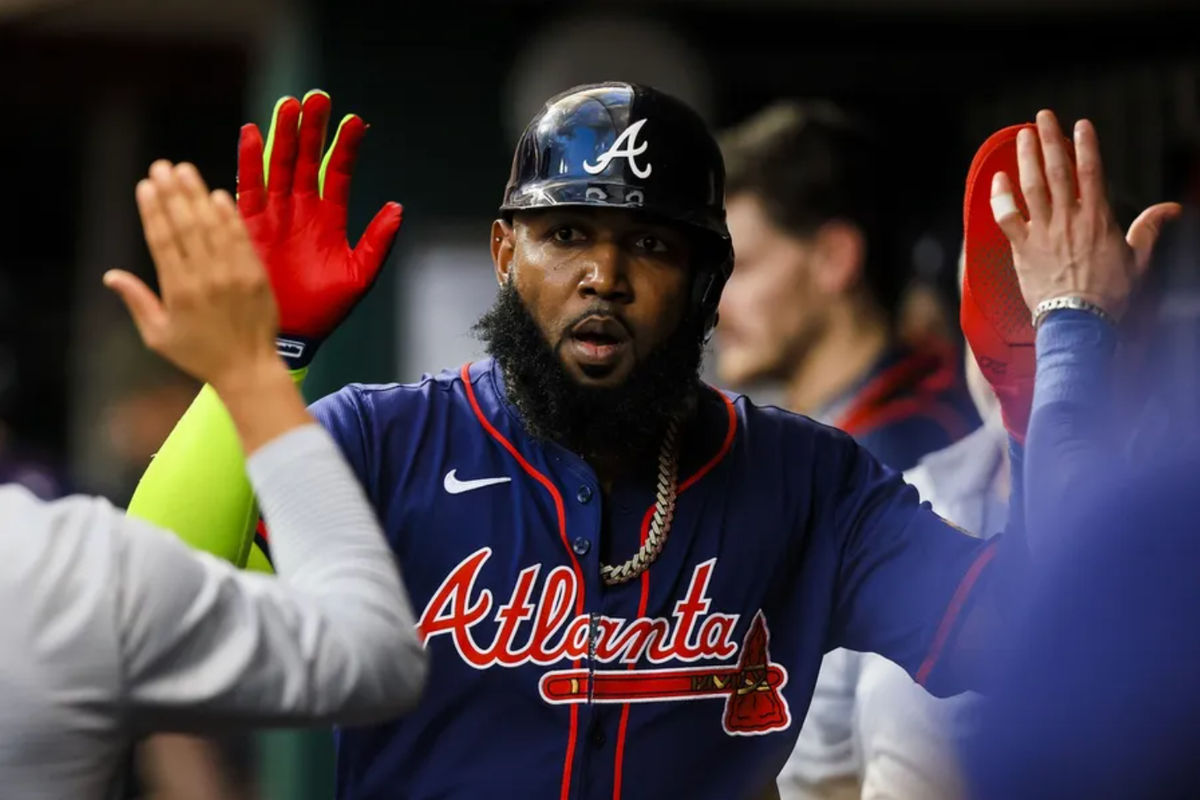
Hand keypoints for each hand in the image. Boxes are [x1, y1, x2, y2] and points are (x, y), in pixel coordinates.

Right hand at [105, 160, 282, 390]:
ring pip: (213, 226)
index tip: (145, 185)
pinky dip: (230, 216)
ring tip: (185, 171)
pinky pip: (240, 238)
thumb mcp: (159, 336)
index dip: (153, 210)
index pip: (162, 240)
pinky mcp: (256, 273)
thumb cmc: (200, 354)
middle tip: (162, 166)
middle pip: (186, 226)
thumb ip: (137, 302)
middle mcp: (205, 276)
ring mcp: (234, 273)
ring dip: (198, 195)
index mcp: (178, 290)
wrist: (249, 368)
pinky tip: (218, 195)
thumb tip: (111, 275)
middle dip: (172, 193)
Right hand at [238, 90, 402, 366]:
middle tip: (318, 98)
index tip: (356, 121)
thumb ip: (377, 243)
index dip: (346, 148)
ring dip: (283, 137)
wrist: (293, 334)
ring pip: (279, 166)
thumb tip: (397, 209)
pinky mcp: (249, 225)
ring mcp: (275, 214)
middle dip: (312, 130)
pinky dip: (248, 162)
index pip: (338, 173)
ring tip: (289, 106)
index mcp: (328, 218)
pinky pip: (248, 188)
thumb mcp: (359, 276)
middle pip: (306, 160)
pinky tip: (249, 134)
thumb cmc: (326, 308)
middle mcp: (301, 210)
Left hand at [991, 109, 1179, 320]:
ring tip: (1023, 135)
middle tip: (1042, 117)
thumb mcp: (1138, 260)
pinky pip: (1006, 217)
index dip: (1085, 145)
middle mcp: (1068, 219)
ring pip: (1031, 186)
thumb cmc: (1110, 294)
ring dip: (1026, 158)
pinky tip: (998, 178)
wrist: (1078, 322)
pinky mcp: (1021, 248)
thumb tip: (1172, 209)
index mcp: (1098, 218)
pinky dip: (1000, 197)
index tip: (1080, 124)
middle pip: (1057, 171)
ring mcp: (1042, 232)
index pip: (1092, 171)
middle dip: (1050, 140)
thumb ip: (1149, 229)